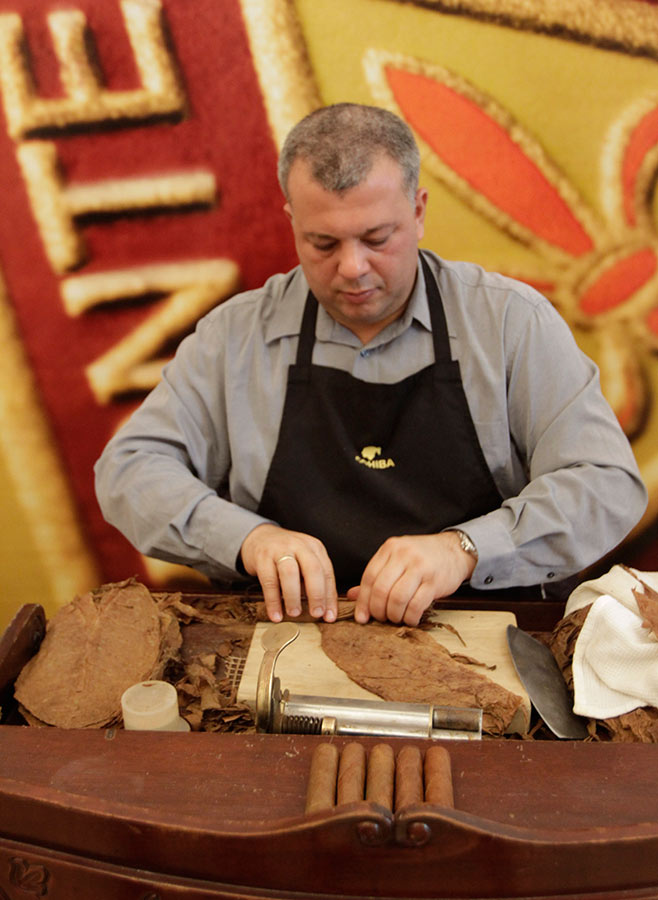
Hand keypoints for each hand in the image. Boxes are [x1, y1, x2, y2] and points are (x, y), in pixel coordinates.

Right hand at [240, 523, 337, 622]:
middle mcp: (299, 546)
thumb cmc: (287, 555)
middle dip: (317, 594)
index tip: (329, 616)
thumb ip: (314, 582)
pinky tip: (276, 614)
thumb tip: (325, 611)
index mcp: (314, 548)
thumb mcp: (304, 562)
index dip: (330, 596)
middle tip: (316, 614)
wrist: (260, 537)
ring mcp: (280, 550)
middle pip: (312, 569)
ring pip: (290, 573)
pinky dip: (273, 601)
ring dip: (293, 596)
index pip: (327, 573)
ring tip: (294, 613)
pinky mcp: (262, 557)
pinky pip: (268, 581)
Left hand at [347, 532, 475, 626]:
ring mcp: (421, 567)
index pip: (369, 577)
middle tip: (381, 618)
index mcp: (390, 548)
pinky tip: (410, 618)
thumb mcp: (396, 560)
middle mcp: (404, 555)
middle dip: (378, 610)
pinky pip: (417, 605)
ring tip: (396, 618)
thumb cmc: (421, 557)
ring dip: (394, 615)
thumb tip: (352, 596)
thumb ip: (376, 576)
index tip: (362, 617)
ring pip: (397, 599)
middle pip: (381, 589)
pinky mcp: (435, 581)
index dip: (363, 601)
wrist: (454, 551)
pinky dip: (410, 617)